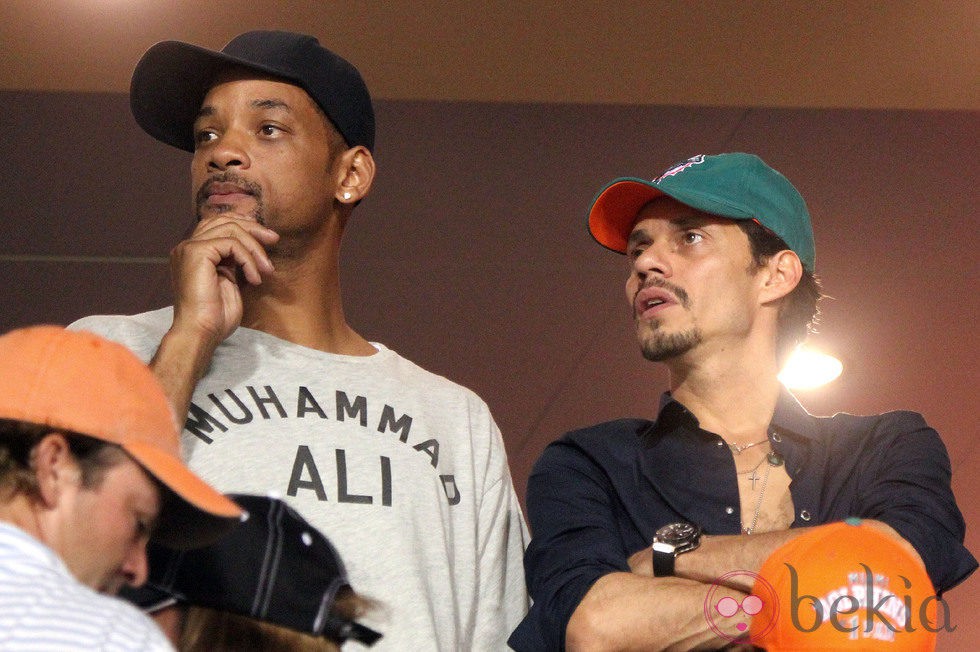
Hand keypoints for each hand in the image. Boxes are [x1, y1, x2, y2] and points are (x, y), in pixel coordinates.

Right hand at [168, 214, 278, 346]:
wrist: (202, 331)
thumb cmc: (216, 315)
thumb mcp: (229, 280)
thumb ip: (233, 261)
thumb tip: (252, 244)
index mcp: (193, 252)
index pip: (219, 224)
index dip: (245, 225)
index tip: (267, 238)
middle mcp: (187, 246)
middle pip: (224, 220)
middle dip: (253, 228)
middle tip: (274, 240)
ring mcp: (189, 248)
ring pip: (230, 229)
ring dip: (255, 248)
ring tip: (266, 269)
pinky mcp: (196, 252)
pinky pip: (231, 244)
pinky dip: (248, 259)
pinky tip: (254, 278)